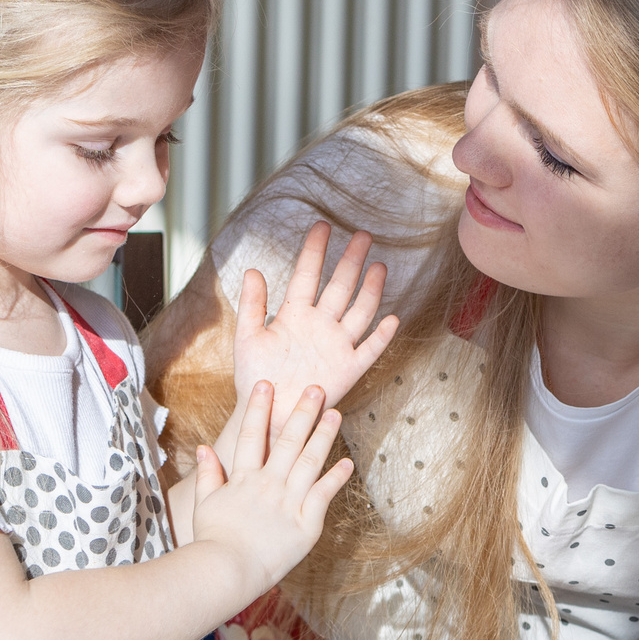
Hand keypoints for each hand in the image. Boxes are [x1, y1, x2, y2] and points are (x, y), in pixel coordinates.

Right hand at [191, 381, 354, 596]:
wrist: (226, 570)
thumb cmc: (212, 541)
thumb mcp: (204, 504)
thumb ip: (207, 474)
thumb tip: (203, 447)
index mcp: (243, 479)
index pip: (252, 436)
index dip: (258, 408)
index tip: (267, 385)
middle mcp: (268, 484)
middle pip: (287, 441)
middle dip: (302, 412)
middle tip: (316, 389)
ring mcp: (288, 502)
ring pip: (309, 461)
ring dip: (323, 436)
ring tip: (335, 414)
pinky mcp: (305, 523)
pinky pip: (323, 495)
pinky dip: (335, 478)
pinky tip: (347, 463)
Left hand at [234, 223, 398, 411]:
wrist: (268, 413)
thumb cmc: (256, 377)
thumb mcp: (246, 338)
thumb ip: (251, 305)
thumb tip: (252, 270)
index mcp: (294, 314)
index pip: (307, 275)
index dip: (315, 251)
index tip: (322, 226)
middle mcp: (319, 324)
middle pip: (340, 286)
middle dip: (351, 261)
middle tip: (363, 235)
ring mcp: (336, 345)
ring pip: (359, 312)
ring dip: (370, 290)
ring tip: (379, 267)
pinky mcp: (348, 369)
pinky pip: (369, 350)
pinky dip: (381, 336)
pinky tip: (391, 319)